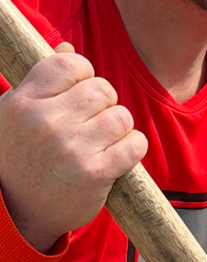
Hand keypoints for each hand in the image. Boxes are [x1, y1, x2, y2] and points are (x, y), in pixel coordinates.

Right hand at [0, 44, 146, 251]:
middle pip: (102, 89)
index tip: (80, 94)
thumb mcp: (16, 114)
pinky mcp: (94, 173)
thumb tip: (68, 47)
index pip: (70, 63)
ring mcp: (70, 148)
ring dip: (119, 128)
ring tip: (104, 141)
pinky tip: (118, 156)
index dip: (84, 75)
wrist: (17, 213)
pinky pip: (134, 144)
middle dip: (105, 104)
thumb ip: (42, 81)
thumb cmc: (19, 158)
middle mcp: (45, 121)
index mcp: (24, 101)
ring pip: (120, 116)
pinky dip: (133, 148)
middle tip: (94, 123)